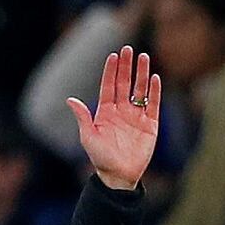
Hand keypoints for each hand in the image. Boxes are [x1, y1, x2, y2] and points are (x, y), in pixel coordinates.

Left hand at [67, 46, 160, 189]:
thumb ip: (82, 117)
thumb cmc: (100, 158)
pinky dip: (154, 92)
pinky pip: (153, 104)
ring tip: (143, 57)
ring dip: (141, 74)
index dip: (111, 71)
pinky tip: (154, 78)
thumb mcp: (88, 136)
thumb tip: (70, 99)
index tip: (113, 56)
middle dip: (126, 67)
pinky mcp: (150, 125)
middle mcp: (121, 111)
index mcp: (105, 113)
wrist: (118, 175)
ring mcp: (136, 116)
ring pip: (140, 90)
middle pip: (124, 84)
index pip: (109, 87)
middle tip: (128, 49)